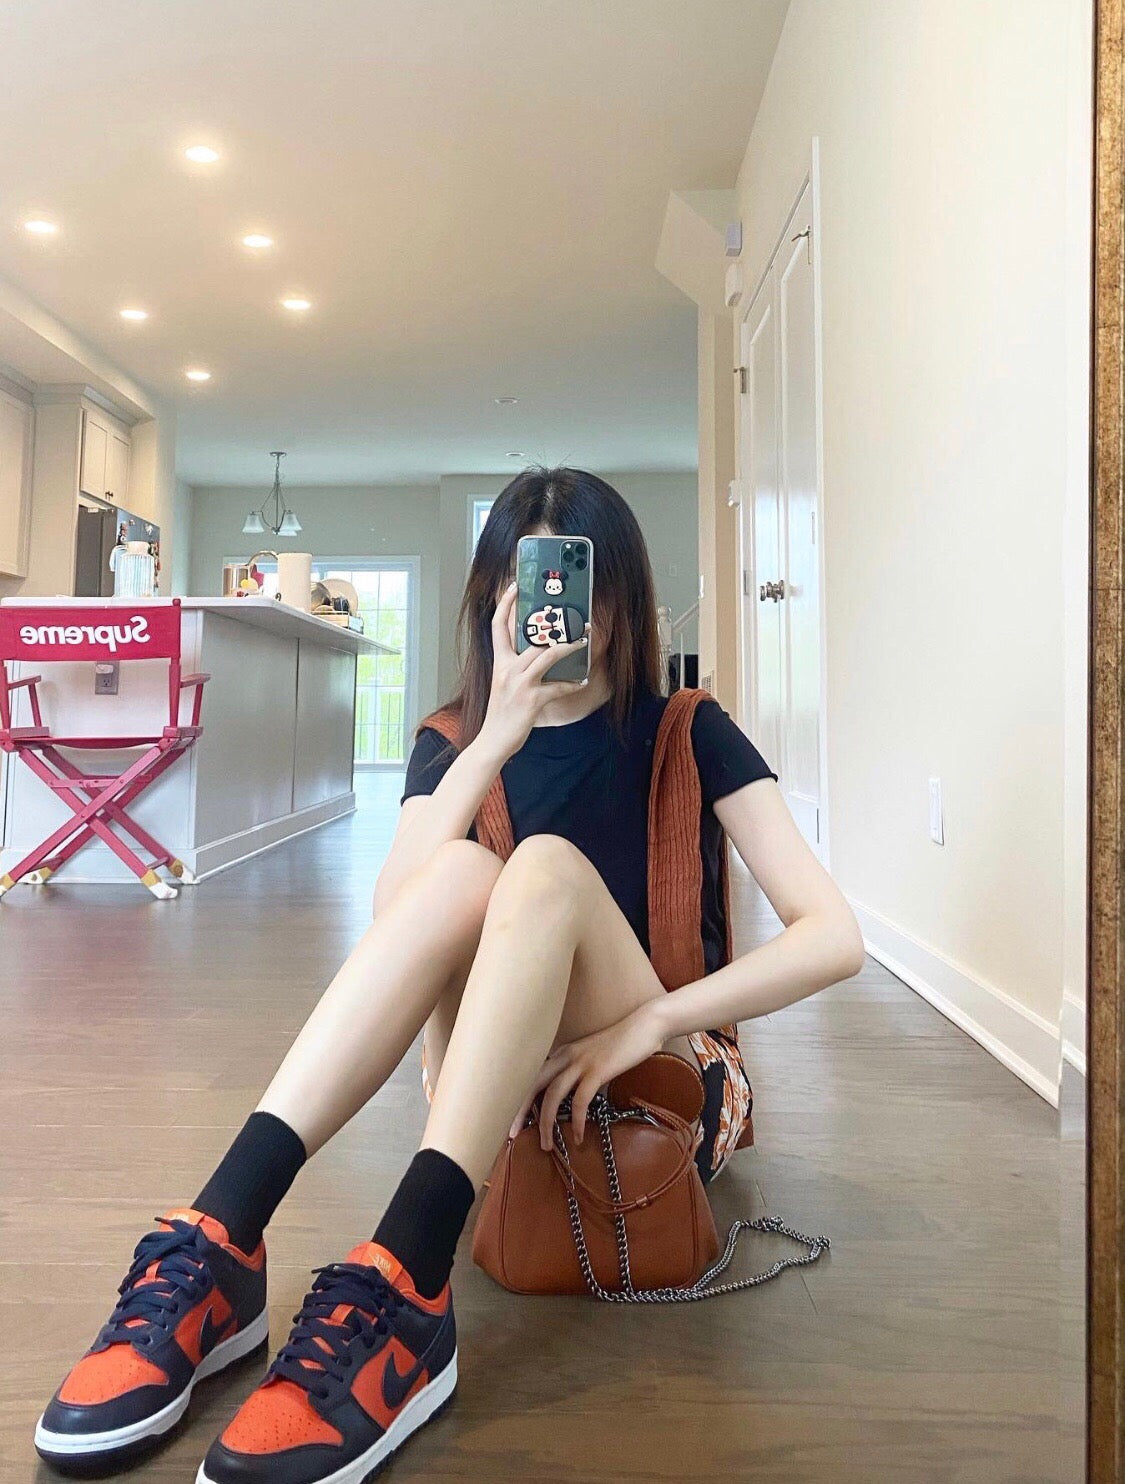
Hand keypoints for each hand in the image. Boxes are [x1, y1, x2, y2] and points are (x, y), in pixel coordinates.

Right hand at [477, 581, 590, 762]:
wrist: (493, 740)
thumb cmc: (500, 714)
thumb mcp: (503, 684)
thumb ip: (515, 667)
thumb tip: (538, 653)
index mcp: (499, 663)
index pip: (498, 626)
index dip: (505, 604)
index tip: (515, 588)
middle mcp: (507, 669)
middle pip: (532, 637)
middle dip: (556, 626)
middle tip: (575, 619)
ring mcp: (519, 684)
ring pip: (548, 655)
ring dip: (570, 647)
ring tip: (584, 641)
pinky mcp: (532, 699)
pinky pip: (557, 686)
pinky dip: (572, 684)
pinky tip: (581, 682)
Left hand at [508, 1002, 666, 1150]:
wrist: (646, 1024)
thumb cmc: (622, 1043)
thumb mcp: (593, 1056)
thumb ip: (578, 1072)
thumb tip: (571, 1098)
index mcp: (561, 1052)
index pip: (531, 1076)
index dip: (518, 1098)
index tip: (513, 1119)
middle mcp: (565, 1055)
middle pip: (531, 1085)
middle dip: (518, 1111)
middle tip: (510, 1134)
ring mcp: (581, 1062)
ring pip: (551, 1095)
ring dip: (546, 1123)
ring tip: (547, 1146)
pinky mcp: (598, 1070)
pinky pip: (580, 1101)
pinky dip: (577, 1122)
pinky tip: (579, 1137)